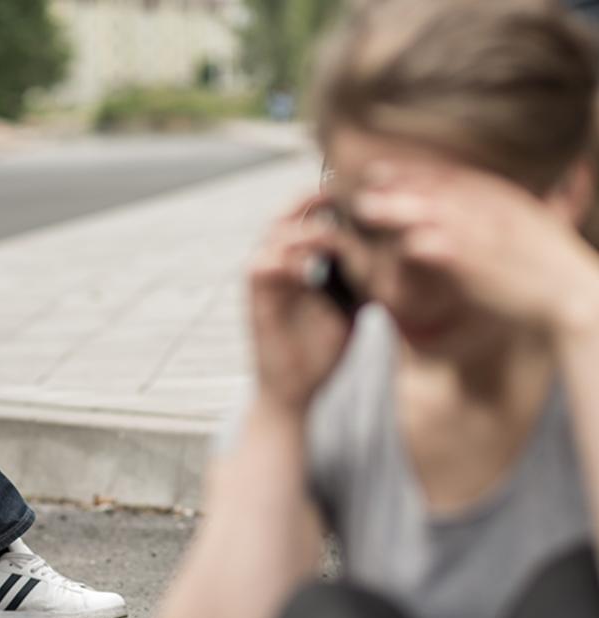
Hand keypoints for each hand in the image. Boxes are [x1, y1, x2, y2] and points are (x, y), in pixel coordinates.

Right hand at [249, 197, 355, 414]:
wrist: (294, 391)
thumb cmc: (321, 349)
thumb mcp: (351, 304)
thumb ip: (362, 275)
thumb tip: (396, 249)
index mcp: (296, 260)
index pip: (306, 215)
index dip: (327, 198)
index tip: (360, 193)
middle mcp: (275, 263)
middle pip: (285, 214)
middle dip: (311, 201)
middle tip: (341, 196)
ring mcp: (262, 279)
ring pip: (274, 234)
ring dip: (303, 231)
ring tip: (331, 237)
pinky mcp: (254, 299)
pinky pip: (262, 265)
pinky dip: (287, 260)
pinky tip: (311, 269)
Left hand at [352, 163, 598, 334]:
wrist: (577, 294)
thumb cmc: (544, 265)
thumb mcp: (520, 224)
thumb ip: (489, 211)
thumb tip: (462, 207)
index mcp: (498, 197)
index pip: (448, 178)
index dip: (411, 172)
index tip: (379, 171)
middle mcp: (490, 209)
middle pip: (435, 189)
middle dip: (398, 183)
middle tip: (364, 180)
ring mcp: (485, 233)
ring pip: (432, 213)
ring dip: (396, 209)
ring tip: (363, 208)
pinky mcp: (480, 262)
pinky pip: (442, 250)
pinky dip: (420, 246)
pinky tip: (397, 245)